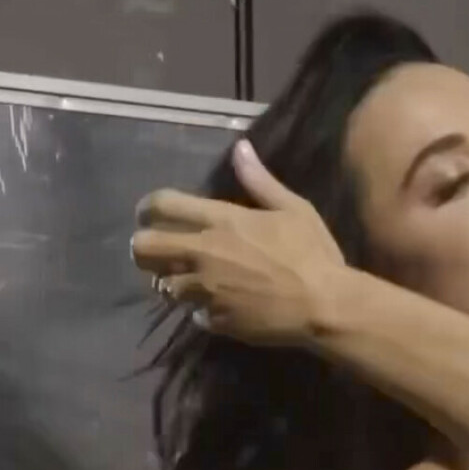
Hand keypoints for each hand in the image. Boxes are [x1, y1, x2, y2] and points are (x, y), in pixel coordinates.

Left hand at [130, 139, 345, 343]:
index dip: (146, 209)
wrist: (324, 306)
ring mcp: (206, 291)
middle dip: (144, 249)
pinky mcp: (216, 321)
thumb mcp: (293, 208)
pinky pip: (192, 314)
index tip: (148, 217)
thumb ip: (260, 181)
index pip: (160, 205)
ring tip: (187, 282)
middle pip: (143, 249)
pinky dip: (199, 310)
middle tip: (159, 253)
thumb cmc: (312, 253)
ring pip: (163, 286)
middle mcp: (203, 254)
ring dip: (171, 283)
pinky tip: (216, 307)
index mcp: (220, 220)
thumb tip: (240, 148)